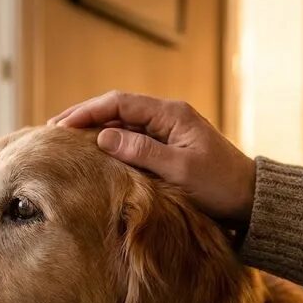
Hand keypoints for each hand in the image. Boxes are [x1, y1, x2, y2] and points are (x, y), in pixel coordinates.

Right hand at [49, 91, 255, 222]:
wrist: (250, 200)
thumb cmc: (220, 185)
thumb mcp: (180, 170)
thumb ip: (142, 151)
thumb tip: (103, 137)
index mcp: (171, 114)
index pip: (119, 102)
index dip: (87, 112)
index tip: (61, 126)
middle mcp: (167, 118)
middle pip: (116, 110)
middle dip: (84, 118)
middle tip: (52, 131)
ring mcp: (167, 133)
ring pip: (122, 126)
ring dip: (94, 132)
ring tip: (65, 143)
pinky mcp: (167, 149)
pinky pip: (132, 142)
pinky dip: (109, 145)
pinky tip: (92, 155)